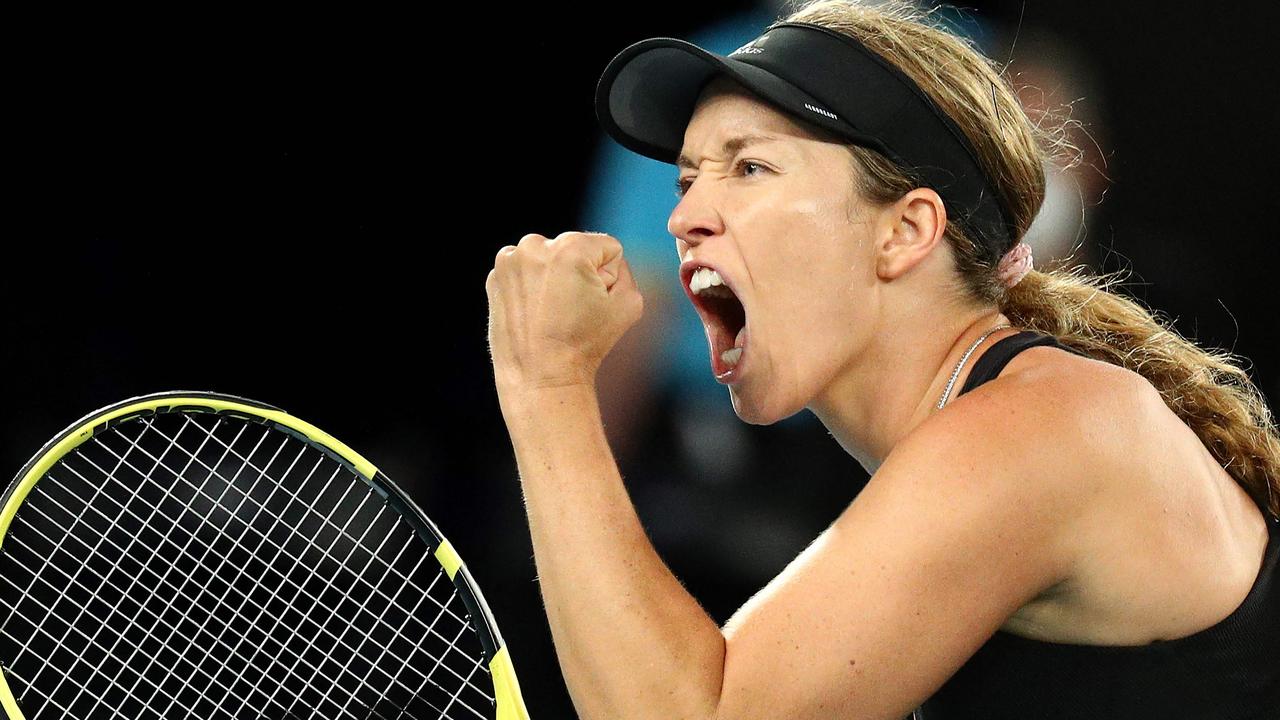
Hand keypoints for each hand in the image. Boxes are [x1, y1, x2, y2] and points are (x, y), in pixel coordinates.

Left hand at [485, 231, 644, 391]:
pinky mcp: (495, 278)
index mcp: (570, 246)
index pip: (608, 249)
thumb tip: (604, 263)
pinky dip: (532, 287)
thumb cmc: (586, 343)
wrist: (541, 377)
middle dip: (580, 274)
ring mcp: (509, 261)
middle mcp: (535, 244)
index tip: (593, 305)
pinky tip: (535, 313)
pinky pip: (526, 272)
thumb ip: (626, 271)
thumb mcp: (630, 304)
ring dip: (554, 278)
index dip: (610, 279)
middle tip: (572, 311)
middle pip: (576, 250)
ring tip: (552, 313)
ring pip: (549, 259)